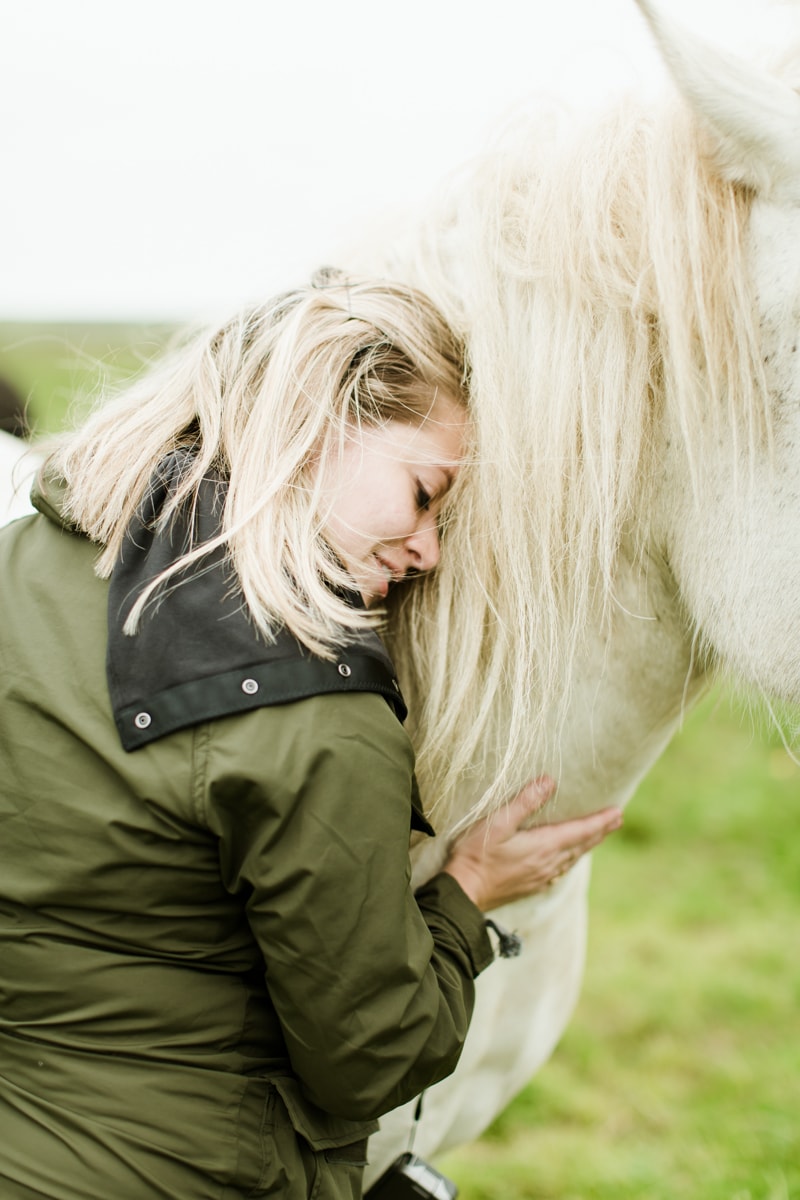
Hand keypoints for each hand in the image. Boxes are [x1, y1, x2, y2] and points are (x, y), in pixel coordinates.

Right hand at [442, 777, 622, 911]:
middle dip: (600, 831)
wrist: (464, 892)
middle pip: (582, 845)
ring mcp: (541, 876)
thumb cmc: (477, 855)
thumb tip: (548, 781)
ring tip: (598, 835)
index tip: (618, 813)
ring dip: (588, 844)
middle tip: (617, 819)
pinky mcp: (532, 885)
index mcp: (544, 846)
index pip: (580, 831)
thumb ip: (524, 802)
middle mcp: (548, 863)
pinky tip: (568, 858)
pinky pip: (561, 869)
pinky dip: (572, 858)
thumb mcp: (498, 822)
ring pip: (573, 858)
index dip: (600, 821)